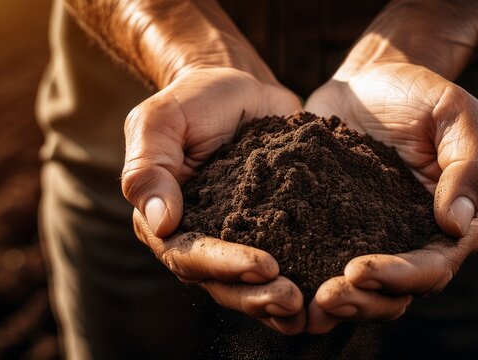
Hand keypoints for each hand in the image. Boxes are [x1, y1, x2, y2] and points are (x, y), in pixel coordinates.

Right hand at [122, 67, 305, 334]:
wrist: (241, 88)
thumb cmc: (195, 99)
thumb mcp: (161, 120)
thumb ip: (149, 167)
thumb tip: (160, 223)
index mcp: (167, 219)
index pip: (189, 256)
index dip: (224, 266)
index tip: (265, 265)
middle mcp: (201, 237)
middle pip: (222, 282)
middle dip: (256, 294)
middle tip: (293, 299)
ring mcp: (239, 237)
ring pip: (252, 283)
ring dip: (277, 300)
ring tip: (309, 306)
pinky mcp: (273, 229)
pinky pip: (286, 261)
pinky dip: (304, 279)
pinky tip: (328, 289)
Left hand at [304, 63, 477, 332]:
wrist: (368, 83)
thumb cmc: (418, 94)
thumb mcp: (455, 113)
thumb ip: (470, 164)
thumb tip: (459, 225)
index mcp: (451, 222)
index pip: (434, 266)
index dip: (400, 277)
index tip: (358, 271)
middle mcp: (415, 240)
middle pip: (397, 293)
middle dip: (363, 302)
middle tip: (324, 299)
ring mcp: (375, 239)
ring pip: (363, 292)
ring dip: (338, 303)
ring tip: (304, 306)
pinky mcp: (338, 231)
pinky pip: (326, 264)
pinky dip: (308, 280)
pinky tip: (281, 284)